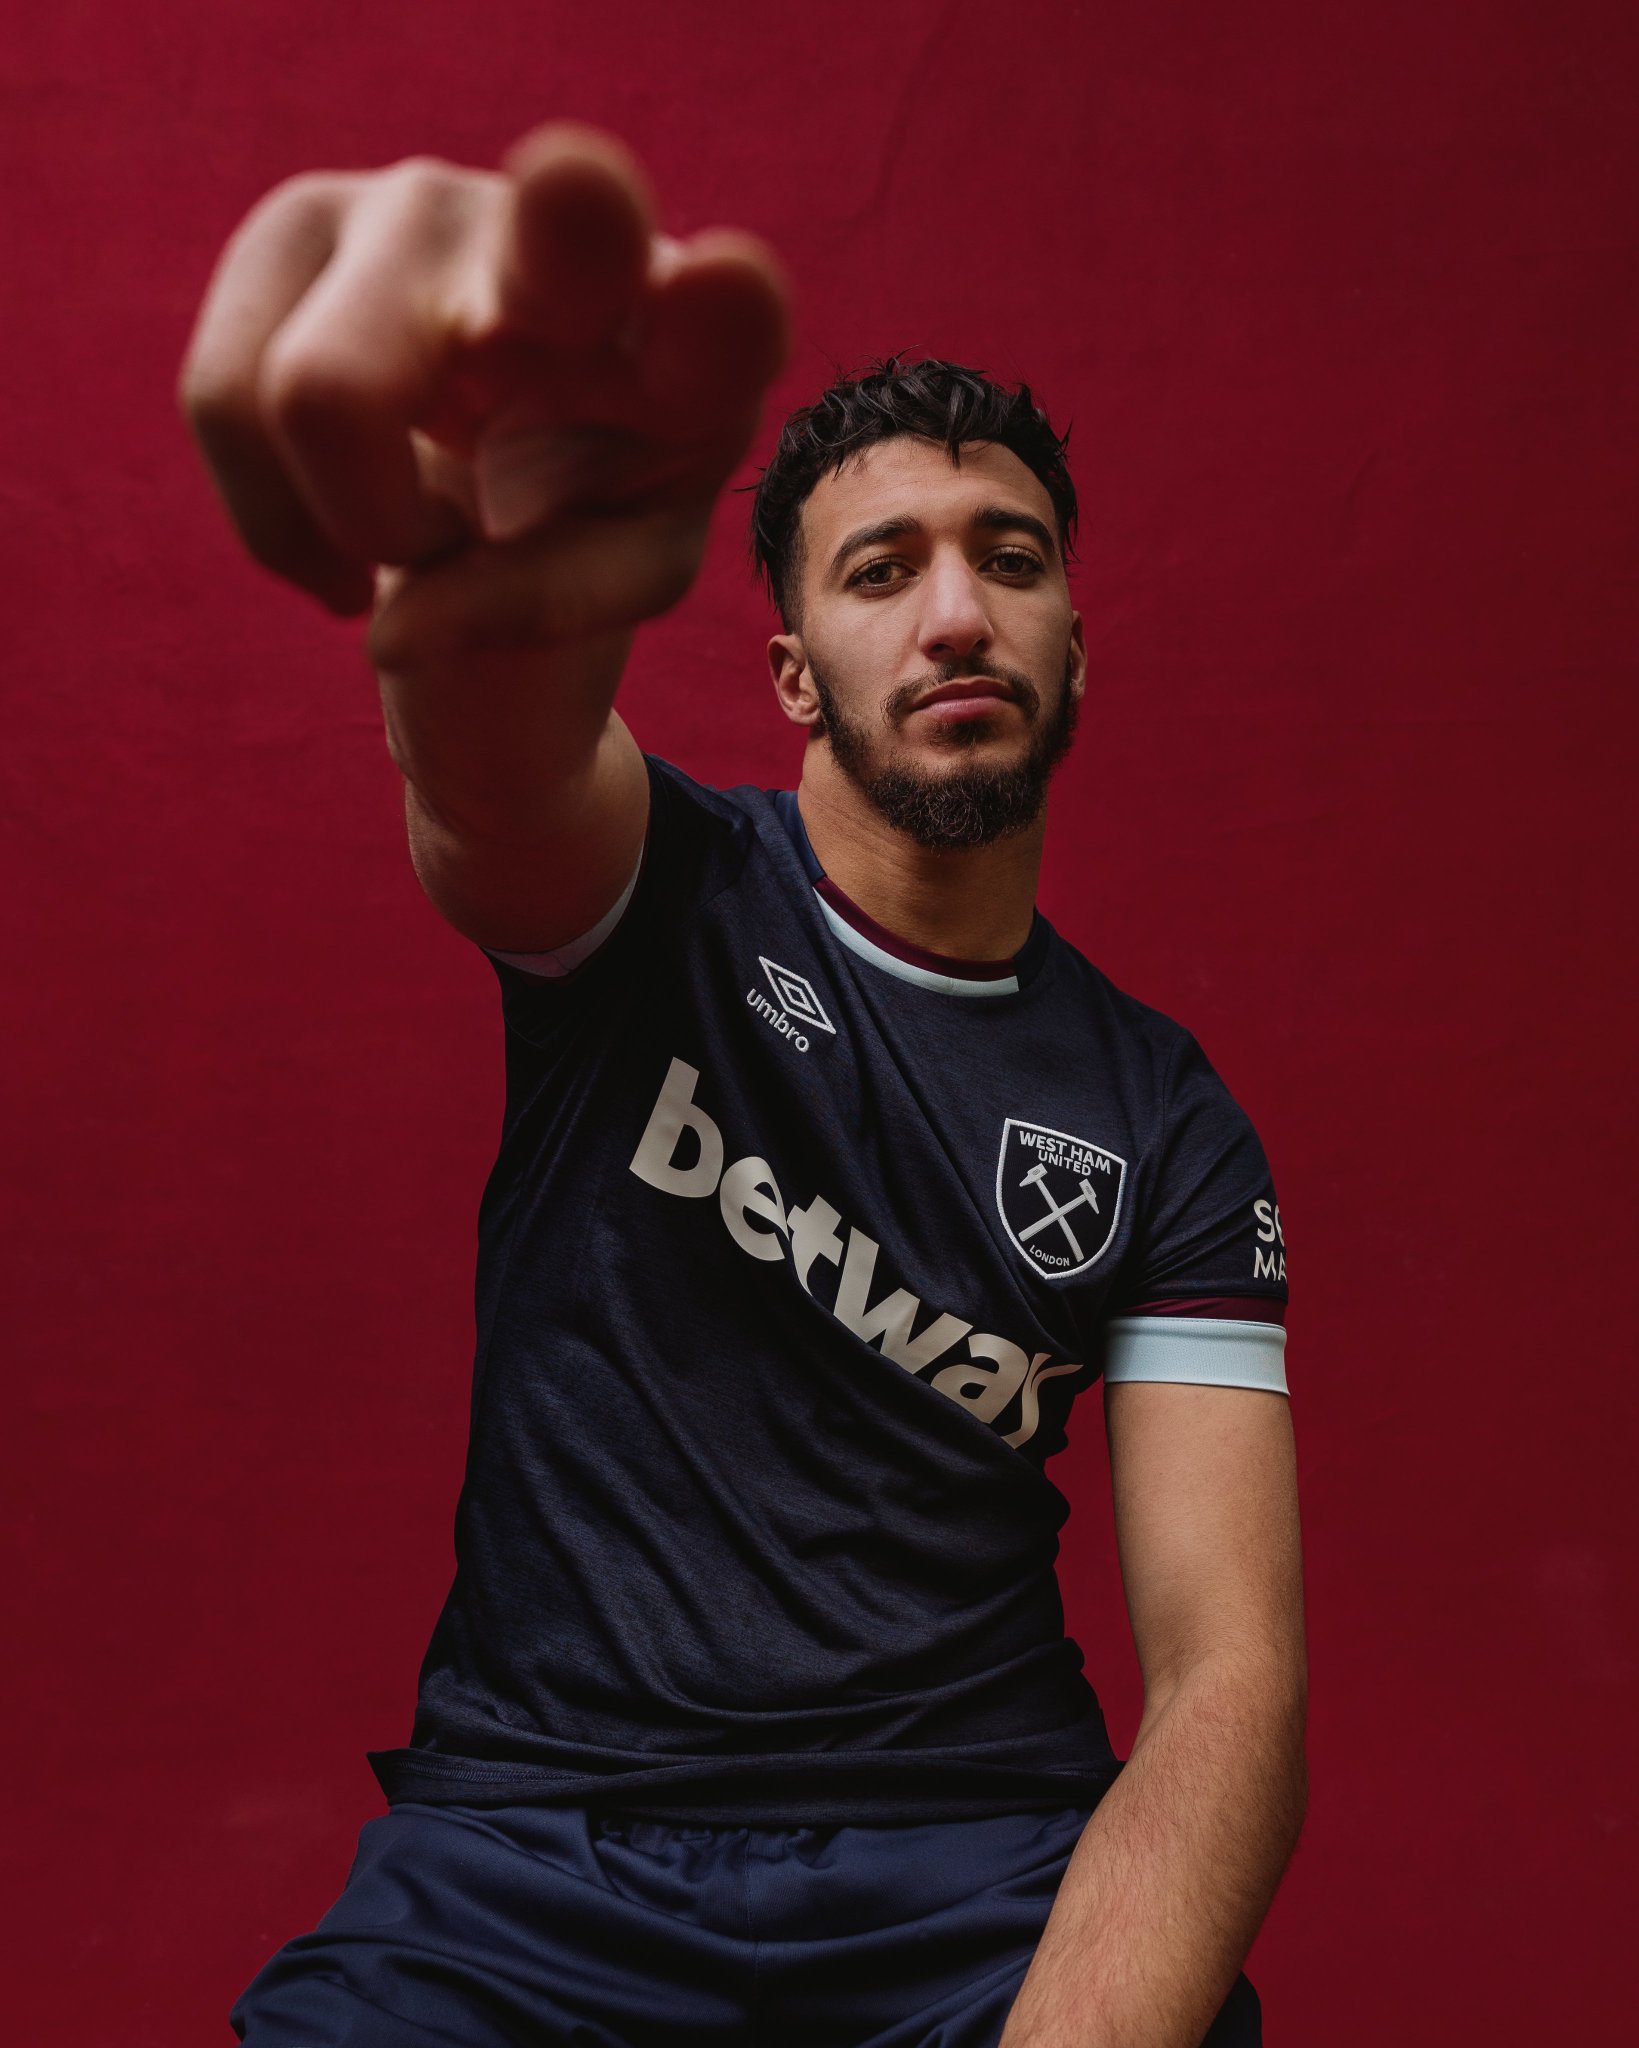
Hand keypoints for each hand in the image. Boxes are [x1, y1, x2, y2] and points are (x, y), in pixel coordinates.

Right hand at [176, 122, 791, 662]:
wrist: (497, 459)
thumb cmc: (588, 504)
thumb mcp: (615, 576)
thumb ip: (551, 605)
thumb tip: (394, 632)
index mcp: (694, 344)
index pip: (720, 316)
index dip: (721, 307)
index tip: (728, 288)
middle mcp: (575, 235)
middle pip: (554, 234)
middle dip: (545, 264)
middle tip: (460, 500)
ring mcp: (425, 207)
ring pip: (315, 394)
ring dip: (353, 524)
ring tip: (420, 535)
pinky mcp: (297, 221)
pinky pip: (226, 399)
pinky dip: (275, 515)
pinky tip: (344, 516)